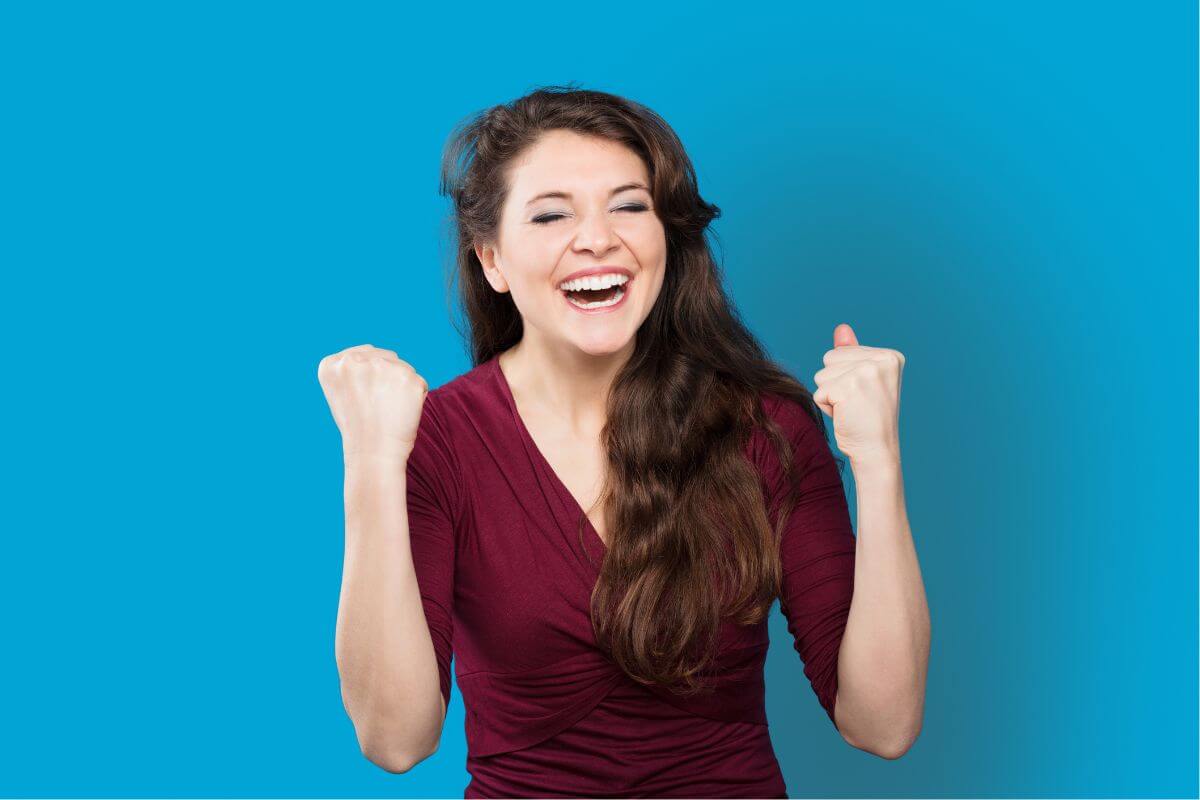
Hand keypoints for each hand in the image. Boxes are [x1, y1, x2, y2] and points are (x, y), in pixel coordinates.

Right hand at [317, 344, 428, 460]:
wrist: (373, 453)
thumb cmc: (358, 428)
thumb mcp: (341, 393)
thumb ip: (354, 370)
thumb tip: (375, 356)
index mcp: (332, 365)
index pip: (362, 355)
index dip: (369, 377)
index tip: (365, 397)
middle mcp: (354, 360)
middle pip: (385, 357)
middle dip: (388, 377)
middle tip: (379, 406)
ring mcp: (382, 366)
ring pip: (403, 368)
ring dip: (402, 386)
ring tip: (389, 409)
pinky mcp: (408, 377)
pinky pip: (420, 382)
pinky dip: (416, 397)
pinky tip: (402, 412)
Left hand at [812, 323, 903, 465]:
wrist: (877, 451)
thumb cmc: (869, 419)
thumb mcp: (863, 381)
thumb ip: (853, 353)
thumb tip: (841, 327)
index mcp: (890, 356)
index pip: (841, 353)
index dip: (845, 377)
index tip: (865, 395)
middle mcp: (881, 360)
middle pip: (829, 360)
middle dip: (835, 384)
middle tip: (857, 404)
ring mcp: (865, 372)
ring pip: (821, 376)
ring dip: (830, 396)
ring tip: (852, 410)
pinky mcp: (847, 388)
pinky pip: (818, 392)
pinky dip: (827, 408)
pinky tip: (846, 416)